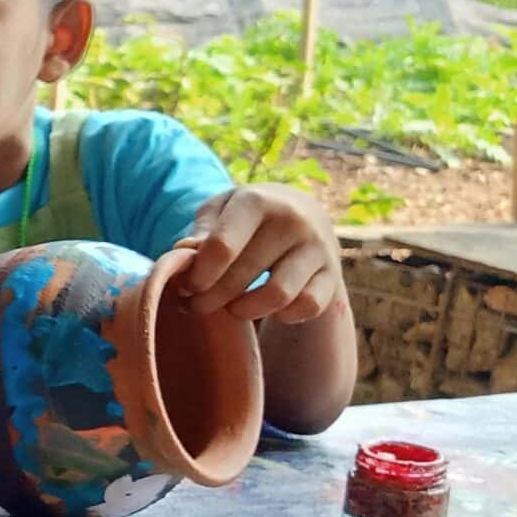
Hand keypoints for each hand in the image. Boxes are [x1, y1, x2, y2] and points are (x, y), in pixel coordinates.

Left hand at [177, 185, 342, 323]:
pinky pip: (308, 307)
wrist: (305, 214)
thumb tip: (183, 252)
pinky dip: (283, 316)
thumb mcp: (219, 211)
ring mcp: (318, 248)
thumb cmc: (246, 218)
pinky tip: (265, 309)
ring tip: (228, 308)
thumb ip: (200, 231)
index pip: (221, 247)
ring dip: (243, 311)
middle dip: (210, 299)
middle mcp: (293, 220)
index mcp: (257, 201)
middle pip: (241, 276)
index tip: (185, 287)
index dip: (197, 275)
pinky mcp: (333, 275)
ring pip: (277, 296)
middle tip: (195, 306)